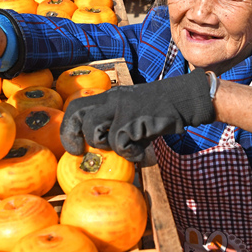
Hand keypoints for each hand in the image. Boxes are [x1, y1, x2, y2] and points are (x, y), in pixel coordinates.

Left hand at [59, 68, 215, 161]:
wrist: (183, 99)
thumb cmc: (158, 111)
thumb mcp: (132, 113)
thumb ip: (116, 127)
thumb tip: (105, 153)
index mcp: (109, 97)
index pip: (76, 106)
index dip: (68, 126)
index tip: (73, 145)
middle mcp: (112, 99)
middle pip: (78, 114)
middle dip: (72, 135)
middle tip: (78, 153)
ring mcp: (123, 109)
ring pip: (96, 131)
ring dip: (105, 146)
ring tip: (122, 149)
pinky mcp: (135, 120)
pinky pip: (120, 144)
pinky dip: (129, 154)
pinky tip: (140, 152)